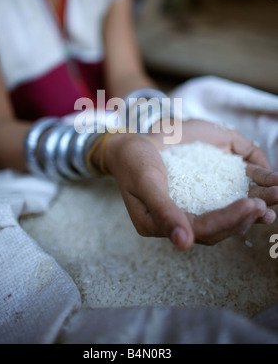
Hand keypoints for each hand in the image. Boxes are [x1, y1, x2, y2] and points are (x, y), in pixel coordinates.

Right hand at [101, 120, 276, 250]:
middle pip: (217, 228)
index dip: (228, 220)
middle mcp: (177, 221)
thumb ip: (164, 212)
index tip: (251, 206)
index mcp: (161, 224)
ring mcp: (188, 209)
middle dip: (245, 217)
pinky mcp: (196, 197)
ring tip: (273, 199)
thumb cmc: (133, 161)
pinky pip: (222, 203)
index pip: (201, 230)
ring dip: (249, 211)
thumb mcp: (145, 182)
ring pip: (223, 218)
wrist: (128, 146)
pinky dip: (242, 198)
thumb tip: (184, 244)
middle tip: (267, 205)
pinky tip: (260, 192)